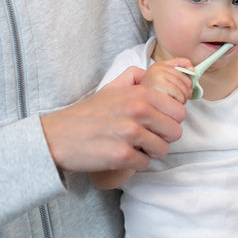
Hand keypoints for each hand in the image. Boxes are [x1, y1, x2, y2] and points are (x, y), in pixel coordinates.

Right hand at [40, 66, 185, 172]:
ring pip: (163, 150)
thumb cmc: (87, 114)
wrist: (58, 136)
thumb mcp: (111, 88)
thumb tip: (150, 73)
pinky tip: (123, 156)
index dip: (169, 120)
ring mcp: (130, 133)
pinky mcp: (122, 155)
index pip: (178, 111)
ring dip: (150, 152)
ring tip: (134, 148)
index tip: (157, 125)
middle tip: (147, 139)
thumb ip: (133, 77)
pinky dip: (136, 164)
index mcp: (140, 94)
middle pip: (175, 132)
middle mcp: (137, 111)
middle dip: (163, 138)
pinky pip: (145, 164)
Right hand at [140, 58, 192, 103]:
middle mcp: (158, 69)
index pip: (183, 63)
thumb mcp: (163, 78)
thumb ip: (177, 69)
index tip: (190, 86)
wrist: (138, 101)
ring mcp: (157, 77)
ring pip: (182, 87)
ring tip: (180, 101)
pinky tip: (174, 103)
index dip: (189, 76)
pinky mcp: (158, 87)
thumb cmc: (153, 93)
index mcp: (160, 65)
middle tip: (186, 97)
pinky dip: (180, 100)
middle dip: (188, 90)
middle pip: (184, 78)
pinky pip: (178, 94)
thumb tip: (193, 69)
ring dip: (184, 97)